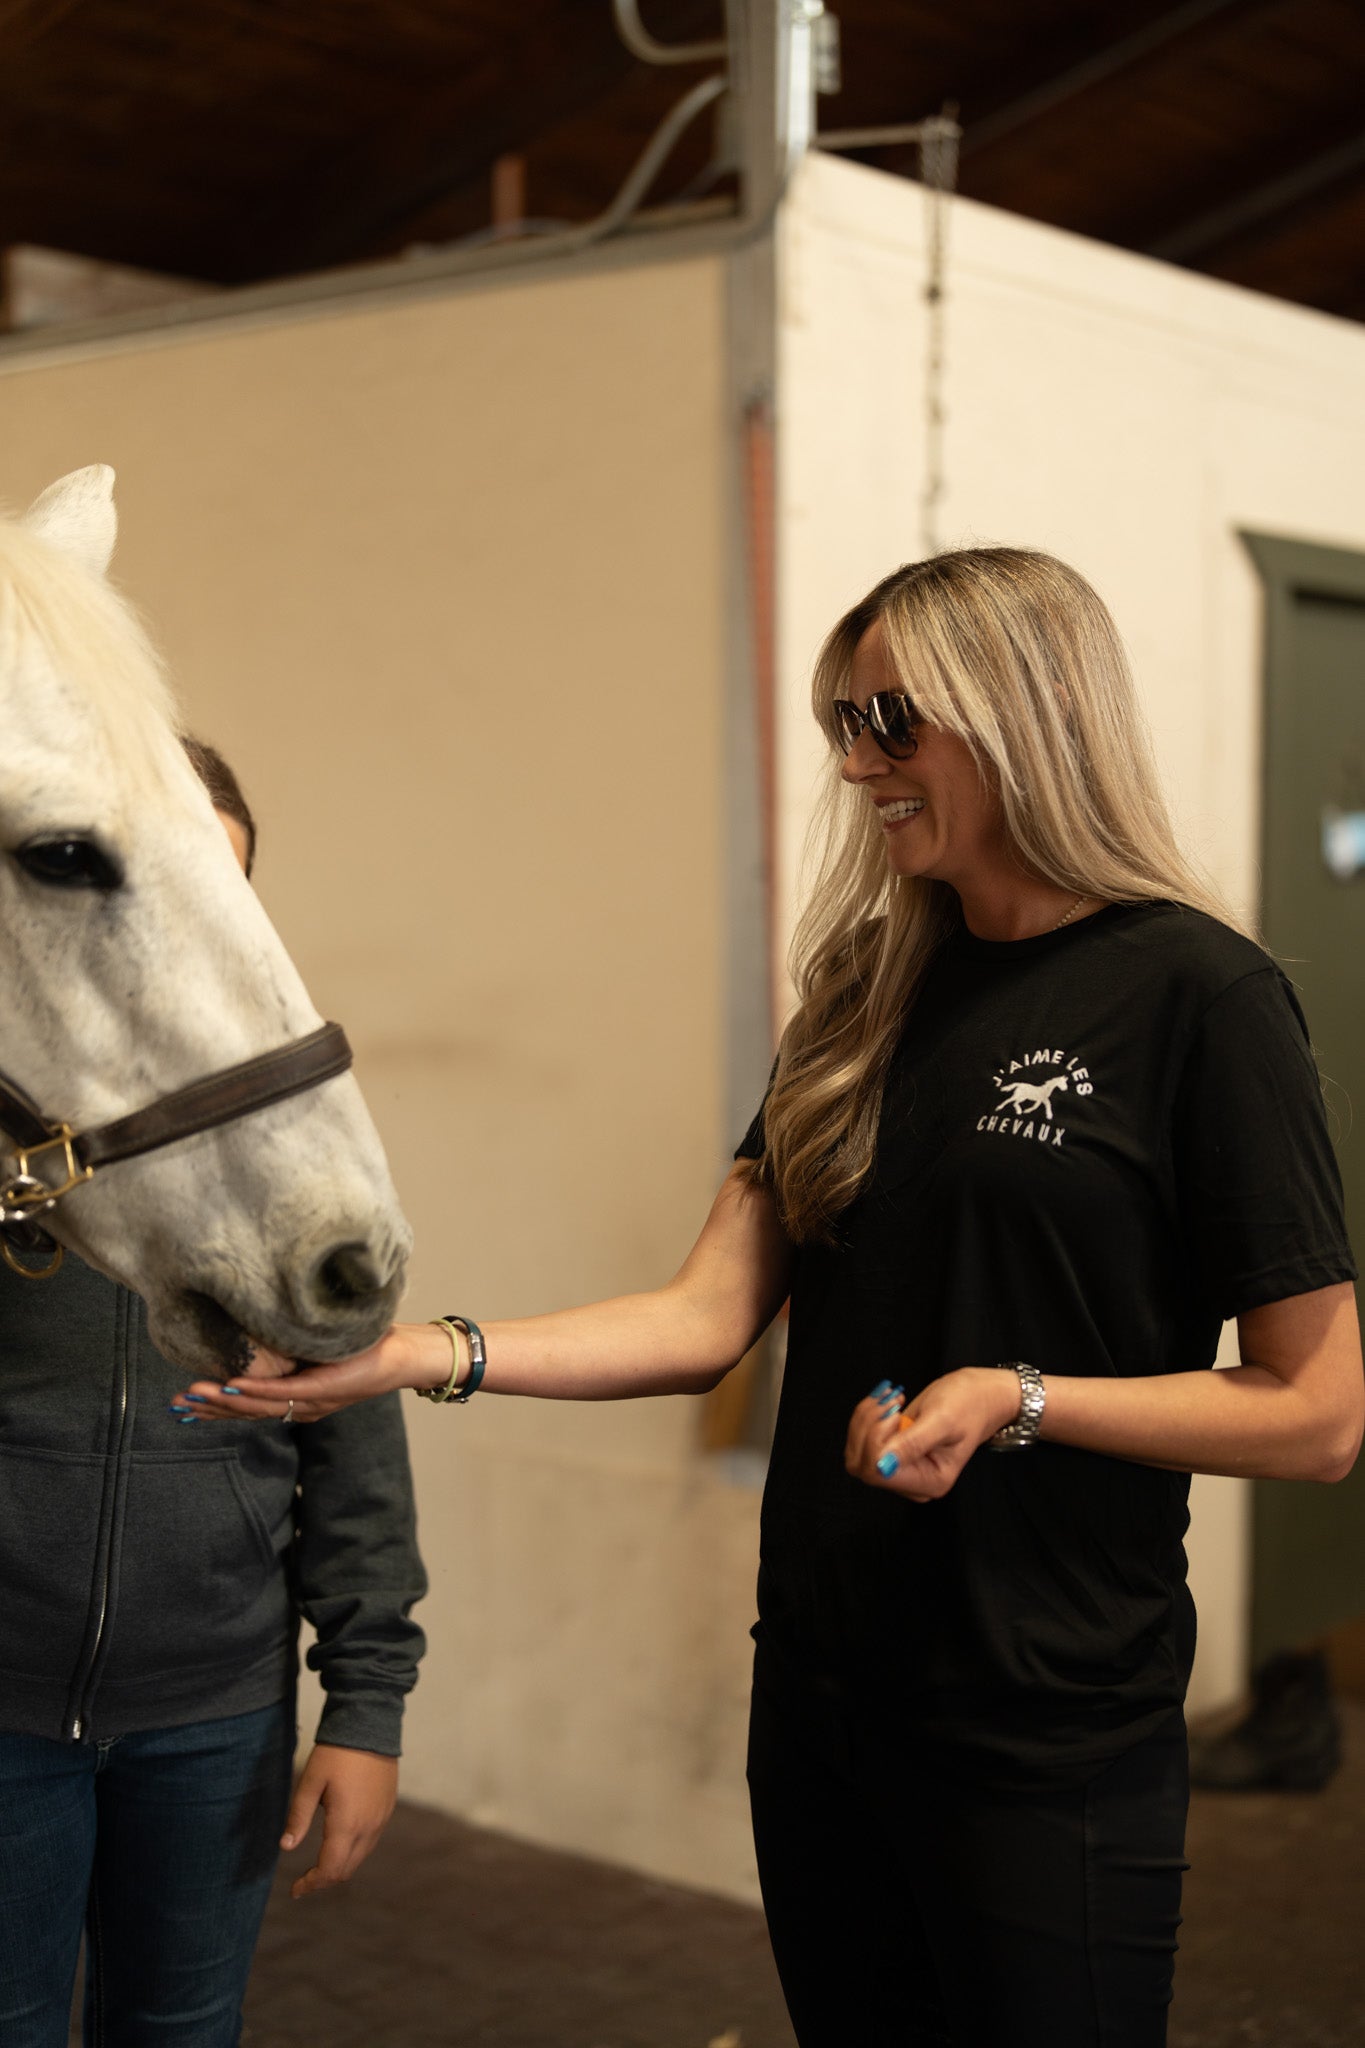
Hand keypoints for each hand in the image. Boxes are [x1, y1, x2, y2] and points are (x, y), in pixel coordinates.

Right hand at [175, 1324, 436, 1422]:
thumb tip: (264, 1327)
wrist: (401, 1355)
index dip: (215, 1406)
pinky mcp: (324, 1389)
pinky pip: (284, 1393)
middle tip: (176, 1404)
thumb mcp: (320, 1349)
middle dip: (209, 1407)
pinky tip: (232, 1388)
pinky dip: (257, 1392)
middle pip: (246, 1411)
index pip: (249, 1407)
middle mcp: (299, 1406)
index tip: (183, 1404)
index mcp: (296, 1400)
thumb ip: (293, 1348)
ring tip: (193, 1396)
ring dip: (223, 1402)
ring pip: (258, 1406)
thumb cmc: (363, 1349)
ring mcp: (311, 1400)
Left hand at [280, 1744, 398, 1899]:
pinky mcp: (387, 1808)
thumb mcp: (310, 1782)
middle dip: (324, 1879)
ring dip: (340, 1865)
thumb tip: (286, 1847)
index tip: (295, 1890)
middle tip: (305, 1879)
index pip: (330, 1870)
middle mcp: (368, 1828)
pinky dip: (354, 1851)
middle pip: (346, 1869)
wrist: (371, 1725)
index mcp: (347, 1824)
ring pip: (360, 1857)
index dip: (311, 1884)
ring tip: (320, 1862)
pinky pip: (371, 1841)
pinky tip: (340, 1840)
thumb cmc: (336, 1753)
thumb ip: (298, 1817)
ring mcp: (381, 1819)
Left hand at [844, 1369, 1020, 1501]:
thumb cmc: (968, 1405)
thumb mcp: (942, 1420)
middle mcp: (913, 1481)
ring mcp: (900, 1467)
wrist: (977, 1394)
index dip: (875, 1442)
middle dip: (869, 1428)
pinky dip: (867, 1417)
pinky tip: (887, 1403)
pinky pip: (861, 1441)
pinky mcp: (891, 1453)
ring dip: (866, 1420)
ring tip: (891, 1399)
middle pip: (862, 1465)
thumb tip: (882, 1465)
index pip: (878, 1474)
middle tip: (891, 1402)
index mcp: (930, 1481)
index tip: (893, 1414)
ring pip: (857, 1452)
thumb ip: (913, 1444)